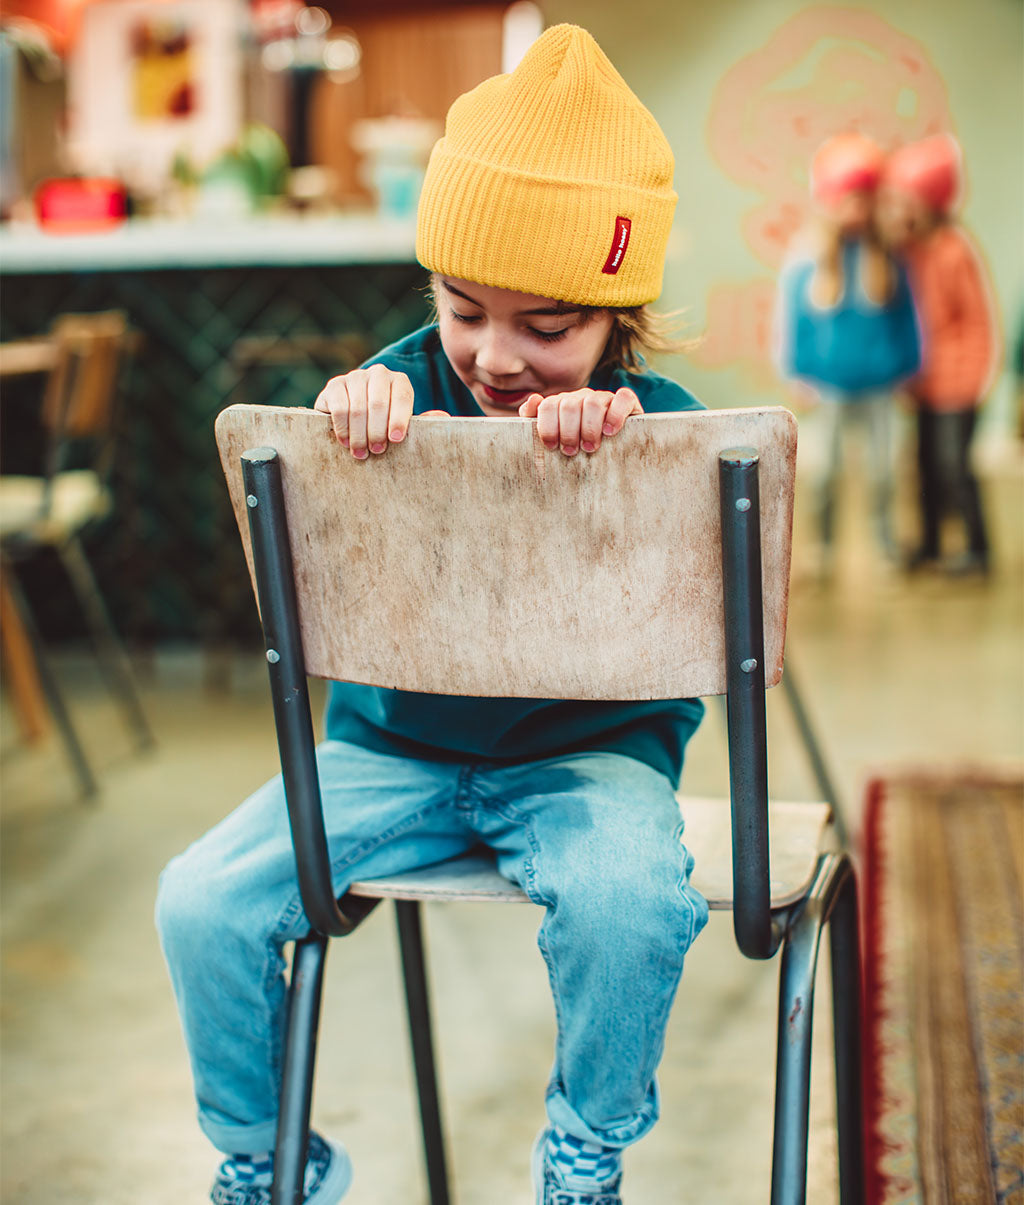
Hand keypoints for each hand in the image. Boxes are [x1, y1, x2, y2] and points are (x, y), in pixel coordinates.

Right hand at [314, 364, 414, 457]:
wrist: (352, 417)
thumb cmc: (384, 424)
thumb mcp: (403, 423)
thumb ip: (422, 421)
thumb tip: (442, 415)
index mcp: (399, 381)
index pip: (402, 397)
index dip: (399, 420)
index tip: (395, 440)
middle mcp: (378, 374)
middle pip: (378, 404)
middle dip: (377, 431)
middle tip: (377, 450)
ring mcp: (355, 377)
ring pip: (358, 408)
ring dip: (359, 435)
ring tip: (361, 453)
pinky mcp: (334, 385)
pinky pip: (339, 408)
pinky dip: (343, 428)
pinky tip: (346, 442)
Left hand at [518, 387, 642, 455]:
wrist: (614, 451)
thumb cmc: (578, 446)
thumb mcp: (555, 438)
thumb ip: (535, 419)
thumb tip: (532, 400)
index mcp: (562, 404)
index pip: (548, 406)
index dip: (547, 427)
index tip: (552, 447)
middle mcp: (582, 397)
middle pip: (569, 406)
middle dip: (568, 432)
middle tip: (572, 452)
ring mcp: (604, 398)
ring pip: (593, 403)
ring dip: (589, 429)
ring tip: (590, 448)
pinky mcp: (627, 402)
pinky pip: (623, 398)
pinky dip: (615, 415)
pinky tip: (610, 432)